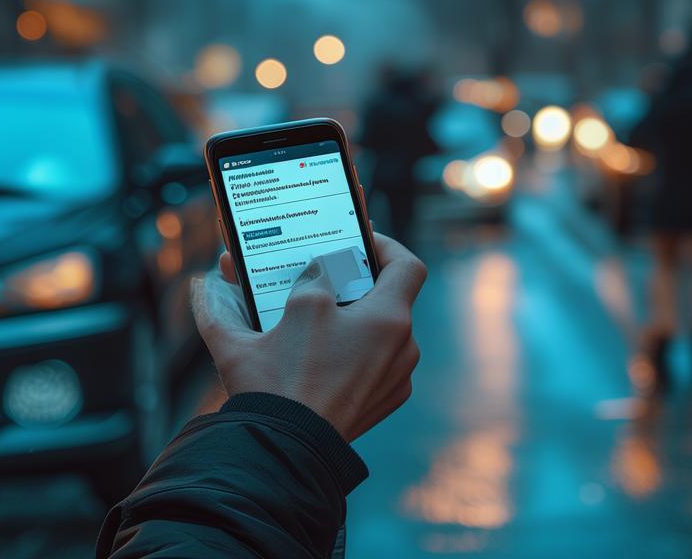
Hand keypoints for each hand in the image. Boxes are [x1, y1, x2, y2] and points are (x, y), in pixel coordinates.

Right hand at [191, 233, 425, 441]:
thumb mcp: (296, 307)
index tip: (359, 242)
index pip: (407, 265)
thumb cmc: (288, 374)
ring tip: (307, 321)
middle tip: (318, 279)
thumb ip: (312, 277)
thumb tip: (309, 269)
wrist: (285, 448)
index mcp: (389, 319)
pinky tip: (313, 355)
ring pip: (371, 335)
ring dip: (345, 321)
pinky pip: (367, 366)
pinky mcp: (377, 406)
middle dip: (350, 286)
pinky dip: (345, 353)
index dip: (385, 246)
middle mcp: (402, 349)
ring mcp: (393, 381)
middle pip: (384, 301)